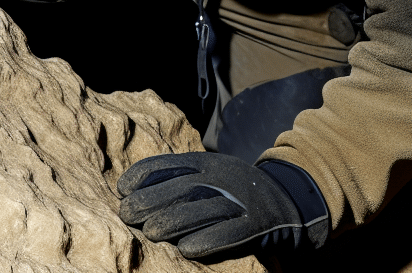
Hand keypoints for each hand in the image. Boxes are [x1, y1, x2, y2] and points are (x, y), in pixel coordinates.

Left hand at [118, 152, 328, 258]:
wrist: (289, 200)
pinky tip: (187, 249)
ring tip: (150, 231)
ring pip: (204, 208)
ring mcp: (241, 200)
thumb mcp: (212, 173)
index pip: (174, 162)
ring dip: (174, 220)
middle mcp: (224, 177)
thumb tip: (135, 190)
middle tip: (127, 213)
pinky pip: (231, 232)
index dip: (147, 173)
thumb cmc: (237, 191)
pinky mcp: (256, 224)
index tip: (122, 187)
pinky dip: (209, 240)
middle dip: (152, 198)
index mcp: (211, 163)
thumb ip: (182, 177)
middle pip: (184, 186)